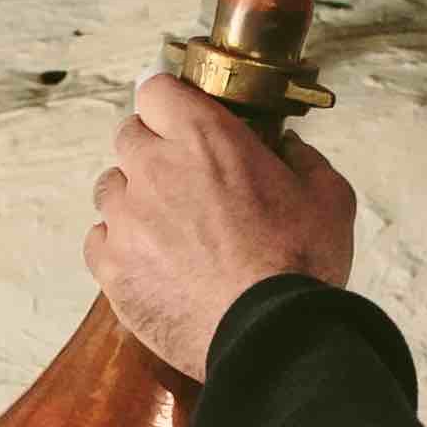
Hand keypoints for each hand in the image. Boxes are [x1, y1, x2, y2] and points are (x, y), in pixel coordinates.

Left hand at [84, 73, 359, 379]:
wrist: (270, 337)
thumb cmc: (301, 266)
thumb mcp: (328, 197)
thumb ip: (304, 160)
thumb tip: (290, 149)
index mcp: (204, 138)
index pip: (156, 89)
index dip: (167, 103)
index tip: (177, 118)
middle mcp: (155, 168)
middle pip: (129, 136)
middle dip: (151, 151)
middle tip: (181, 180)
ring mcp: (127, 218)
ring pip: (110, 188)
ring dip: (132, 199)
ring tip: (165, 228)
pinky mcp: (112, 267)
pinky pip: (99, 241)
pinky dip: (118, 246)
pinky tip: (148, 263)